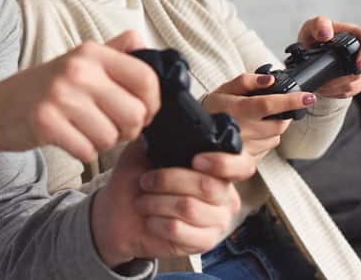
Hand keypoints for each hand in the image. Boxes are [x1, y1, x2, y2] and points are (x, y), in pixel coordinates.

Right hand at [0, 31, 158, 170]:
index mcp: (92, 52)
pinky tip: (71, 139)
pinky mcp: (45, 123)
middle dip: (129, 129)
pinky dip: (84, 152)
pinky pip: (87, 151)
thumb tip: (144, 42)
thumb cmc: (46, 87)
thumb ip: (114, 51)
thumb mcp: (78, 59)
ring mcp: (60, 96)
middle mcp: (78, 70)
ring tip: (86, 130)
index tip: (143, 111)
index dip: (153, 103)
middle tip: (112, 126)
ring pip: (112, 136)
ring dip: (104, 142)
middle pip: (135, 113)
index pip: (146, 78)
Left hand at [91, 140, 255, 267]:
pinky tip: (150, 219)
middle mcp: (223, 195)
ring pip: (189, 208)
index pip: (241, 165)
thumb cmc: (135, 180)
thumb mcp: (145, 149)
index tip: (196, 160)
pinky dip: (157, 222)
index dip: (223, 162)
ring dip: (156, 202)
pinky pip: (180, 230)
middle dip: (167, 180)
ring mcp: (216, 221)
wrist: (118, 213)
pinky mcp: (203, 242)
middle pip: (207, 186)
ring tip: (143, 201)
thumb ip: (161, 134)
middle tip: (146, 181)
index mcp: (216, 169)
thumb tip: (167, 117)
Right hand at [202, 73, 314, 159]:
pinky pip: (267, 149)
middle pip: (278, 124)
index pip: (268, 104)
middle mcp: (242, 130)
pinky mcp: (246, 161)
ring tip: (259, 121)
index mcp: (237, 110)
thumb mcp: (222, 89)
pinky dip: (266, 140)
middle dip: (284, 115)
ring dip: (274, 128)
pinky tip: (254, 133)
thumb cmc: (210, 110)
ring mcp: (245, 148)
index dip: (290, 101)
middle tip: (278, 108)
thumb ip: (245, 81)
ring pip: (275, 138)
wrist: (193, 135)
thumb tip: (268, 80)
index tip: (308, 97)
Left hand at [297, 16, 360, 98]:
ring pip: (359, 81)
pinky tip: (328, 90)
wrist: (310, 54)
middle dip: (346, 78)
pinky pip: (354, 90)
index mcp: (354, 33)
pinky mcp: (358, 79)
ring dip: (340, 87)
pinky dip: (340, 92)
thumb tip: (326, 34)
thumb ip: (319, 24)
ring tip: (324, 86)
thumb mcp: (311, 26)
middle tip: (328, 82)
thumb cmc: (313, 38)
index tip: (358, 65)